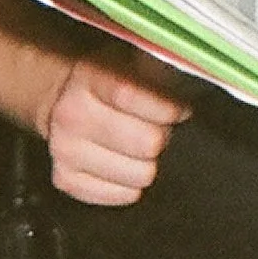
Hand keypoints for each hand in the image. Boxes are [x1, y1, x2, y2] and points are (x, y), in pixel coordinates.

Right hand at [40, 56, 190, 206]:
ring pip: (140, 175)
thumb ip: (159, 72)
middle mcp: (72, 116)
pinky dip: (131, 184)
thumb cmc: (108, 84)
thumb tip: (196, 80)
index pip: (131, 96)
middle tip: (156, 129)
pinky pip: (125, 195)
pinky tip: (124, 163)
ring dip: (147, 163)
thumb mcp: (130, 63)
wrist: (61, 100)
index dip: (167, 108)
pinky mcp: (66, 180)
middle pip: (147, 143)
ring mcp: (65, 151)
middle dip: (160, 137)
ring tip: (138, 148)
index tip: (181, 111)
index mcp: (89, 79)